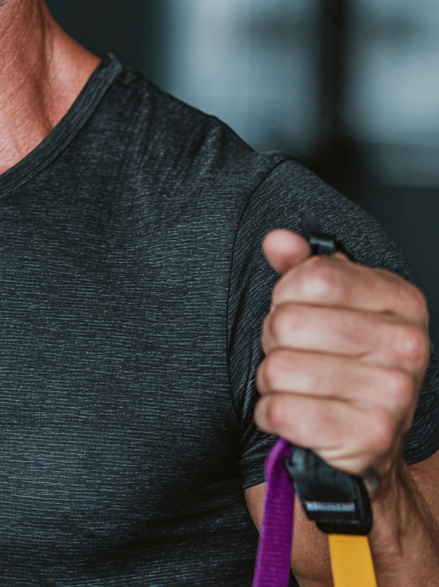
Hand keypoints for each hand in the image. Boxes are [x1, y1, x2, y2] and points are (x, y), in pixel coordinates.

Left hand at [255, 229, 430, 484]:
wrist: (369, 436)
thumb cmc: (345, 358)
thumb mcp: (331, 303)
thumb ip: (301, 265)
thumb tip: (278, 241)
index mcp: (401, 300)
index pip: (315, 276)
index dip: (286, 293)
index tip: (294, 308)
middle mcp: (408, 345)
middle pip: (288, 322)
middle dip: (274, 340)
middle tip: (295, 353)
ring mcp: (394, 394)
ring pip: (279, 368)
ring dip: (271, 379)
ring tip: (296, 385)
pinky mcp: (370, 438)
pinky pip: (281, 412)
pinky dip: (270, 414)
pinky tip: (294, 412)